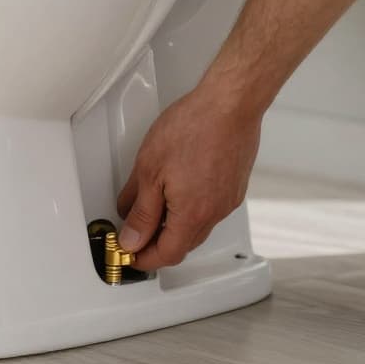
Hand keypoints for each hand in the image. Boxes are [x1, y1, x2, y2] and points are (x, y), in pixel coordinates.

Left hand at [115, 85, 261, 270]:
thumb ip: (140, 210)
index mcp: (192, 215)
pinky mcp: (234, 186)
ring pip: (197, 227)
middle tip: (135, 233)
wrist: (230, 104)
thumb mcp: (150, 170)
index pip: (166, 254)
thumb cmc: (194, 128)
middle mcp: (214, 213)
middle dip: (157, 244)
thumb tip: (132, 237)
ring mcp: (227, 200)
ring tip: (152, 209)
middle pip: (183, 244)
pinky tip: (177, 192)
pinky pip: (210, 210)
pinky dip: (190, 210)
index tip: (130, 254)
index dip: (144, 259)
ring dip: (174, 226)